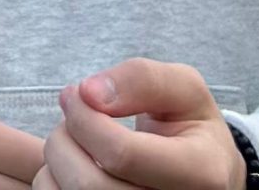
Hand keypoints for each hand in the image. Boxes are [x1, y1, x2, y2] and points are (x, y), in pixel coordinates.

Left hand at [34, 62, 243, 188]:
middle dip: (64, 139)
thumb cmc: (191, 131)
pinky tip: (72, 167)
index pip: (122, 154)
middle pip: (90, 185)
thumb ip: (142, 79)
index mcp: (201, 172)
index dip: (86, 117)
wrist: (205, 179)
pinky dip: (53, 183)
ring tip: (72, 141)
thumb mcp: (185, 90)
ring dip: (55, 163)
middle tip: (70, 115)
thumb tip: (88, 92)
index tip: (76, 93)